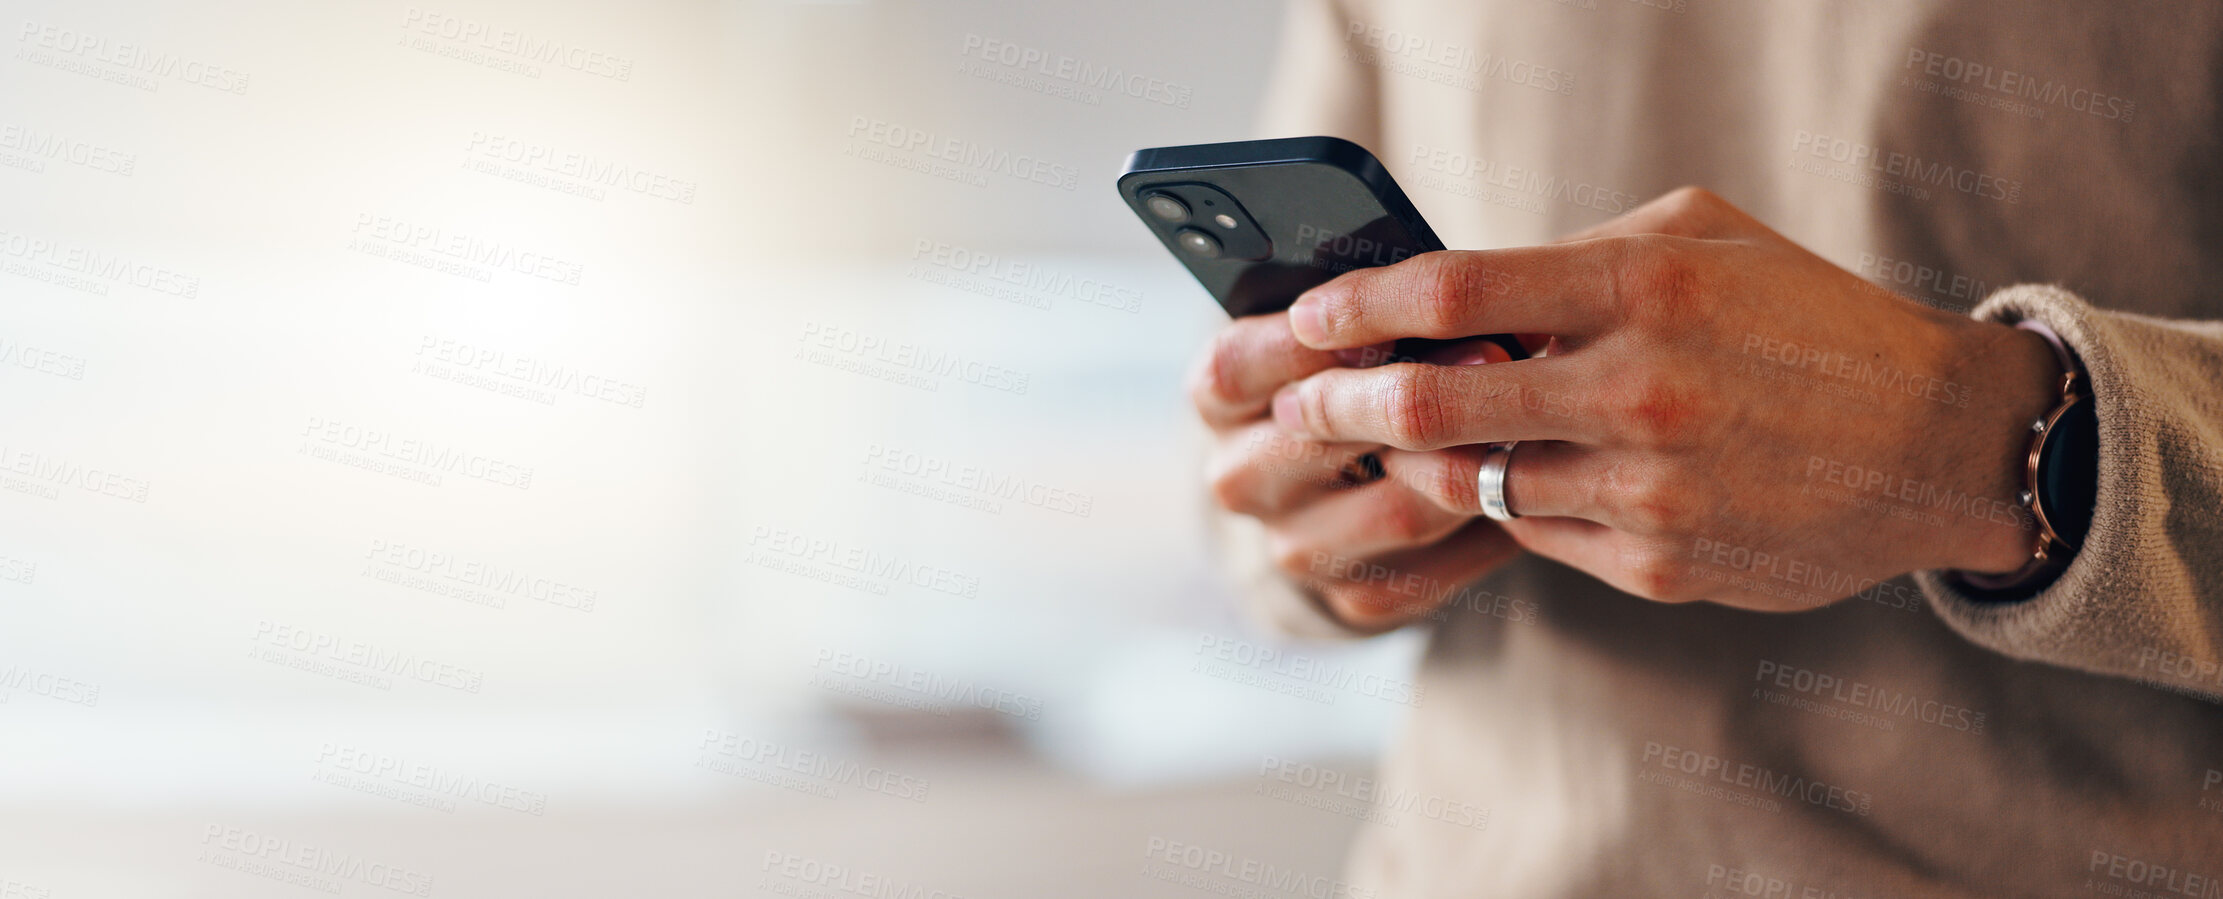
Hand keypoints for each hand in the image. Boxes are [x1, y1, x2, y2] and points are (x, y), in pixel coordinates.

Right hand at [1191, 311, 1522, 629]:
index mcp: (1218, 395)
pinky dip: (1490, 526)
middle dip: (1417, 396)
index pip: (1242, 365)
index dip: (1315, 340)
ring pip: (1395, 507)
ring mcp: (1293, 545)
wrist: (1341, 480)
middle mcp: (1239, 476)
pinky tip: (1529, 487)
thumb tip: (1442, 292)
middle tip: (1500, 358)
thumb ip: (1364, 309)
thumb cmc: (1349, 367)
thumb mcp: (1333, 327)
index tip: (1393, 313)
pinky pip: (1436, 566)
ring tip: (1532, 419)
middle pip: (1321, 440)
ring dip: (1470, 462)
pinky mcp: (1352, 598)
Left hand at [1267, 187, 2062, 611]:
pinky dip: (1505, 505)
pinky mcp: (1654, 564)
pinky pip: (1533, 533)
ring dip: (1415, 462)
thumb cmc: (1805, 321)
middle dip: (1338, 403)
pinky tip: (1504, 480)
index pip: (1453, 291)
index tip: (1306, 316)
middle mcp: (1639, 389)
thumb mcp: (1701, 240)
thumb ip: (1573, 258)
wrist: (1934, 442)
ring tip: (1390, 441)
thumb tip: (1447, 292)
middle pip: (1431, 399)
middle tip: (1298, 403)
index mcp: (1645, 286)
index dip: (1357, 306)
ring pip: (1471, 480)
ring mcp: (1645, 488)